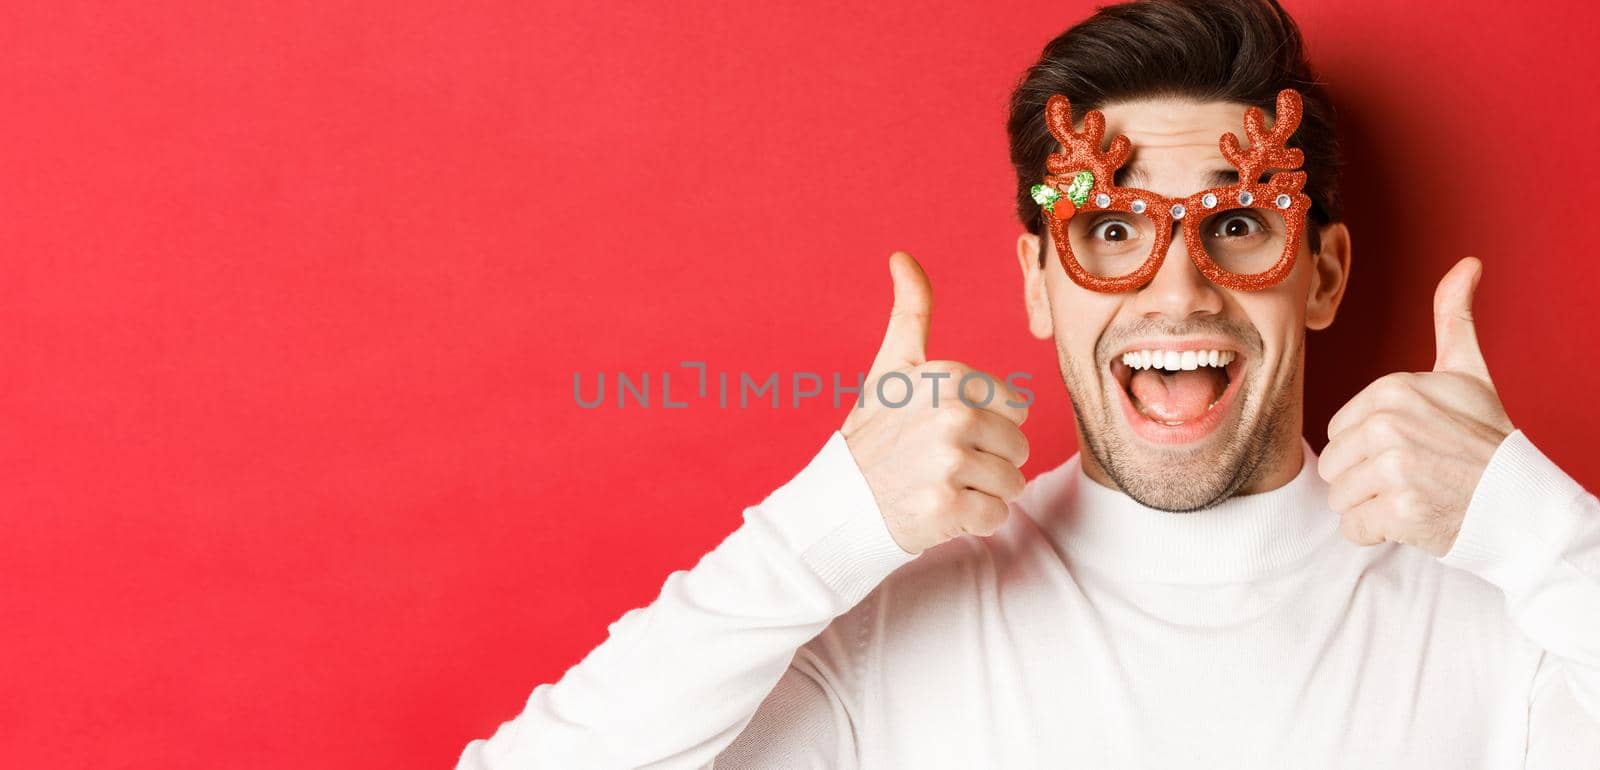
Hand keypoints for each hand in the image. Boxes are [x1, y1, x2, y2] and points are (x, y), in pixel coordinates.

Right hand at [842, 251, 1030, 554]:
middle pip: (1019, 447)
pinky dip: (973, 522)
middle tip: (940, 464)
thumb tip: (901, 256)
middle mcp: (952, 415)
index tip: (944, 431)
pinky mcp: (947, 507)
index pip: (1016, 409)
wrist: (839, 503)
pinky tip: (939, 510)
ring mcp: (948, 462)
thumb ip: (910, 311)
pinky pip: (996, 517)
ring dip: (982, 493)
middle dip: (988, 462)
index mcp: (949, 377)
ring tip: (940, 486)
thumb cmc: (874, 434)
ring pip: (1011, 484)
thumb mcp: (892, 367)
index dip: (986, 425)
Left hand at [1317, 257, 1514, 555]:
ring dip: (1371, 508)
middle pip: (1333, 466)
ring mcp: (1394, 469)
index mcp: (1393, 389)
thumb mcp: (1467, 373)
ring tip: (1413, 497)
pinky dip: (1378, 534)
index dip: (1370, 448)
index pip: (1340, 432)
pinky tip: (1412, 521)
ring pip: (1339, 498)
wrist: (1522, 502)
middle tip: (1415, 477)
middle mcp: (1390, 424)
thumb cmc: (1487, 439)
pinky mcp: (1399, 512)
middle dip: (1366, 480)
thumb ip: (1454, 318)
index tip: (1416, 448)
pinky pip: (1353, 530)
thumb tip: (1467, 263)